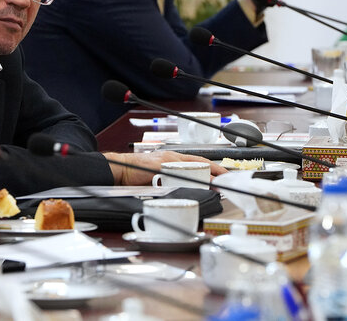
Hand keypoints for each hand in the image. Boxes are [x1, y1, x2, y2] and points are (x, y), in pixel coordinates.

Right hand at [102, 150, 226, 184]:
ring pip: (193, 166)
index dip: (214, 167)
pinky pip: (179, 171)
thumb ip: (172, 179)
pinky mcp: (160, 166)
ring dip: (206, 175)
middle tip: (226, 180)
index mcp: (172, 159)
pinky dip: (191, 177)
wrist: (120, 169)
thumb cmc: (136, 173)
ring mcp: (167, 161)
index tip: (225, 174)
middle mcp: (172, 157)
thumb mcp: (159, 175)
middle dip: (215, 171)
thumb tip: (187, 189)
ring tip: (217, 184)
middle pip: (199, 162)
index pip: (199, 161)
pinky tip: (198, 183)